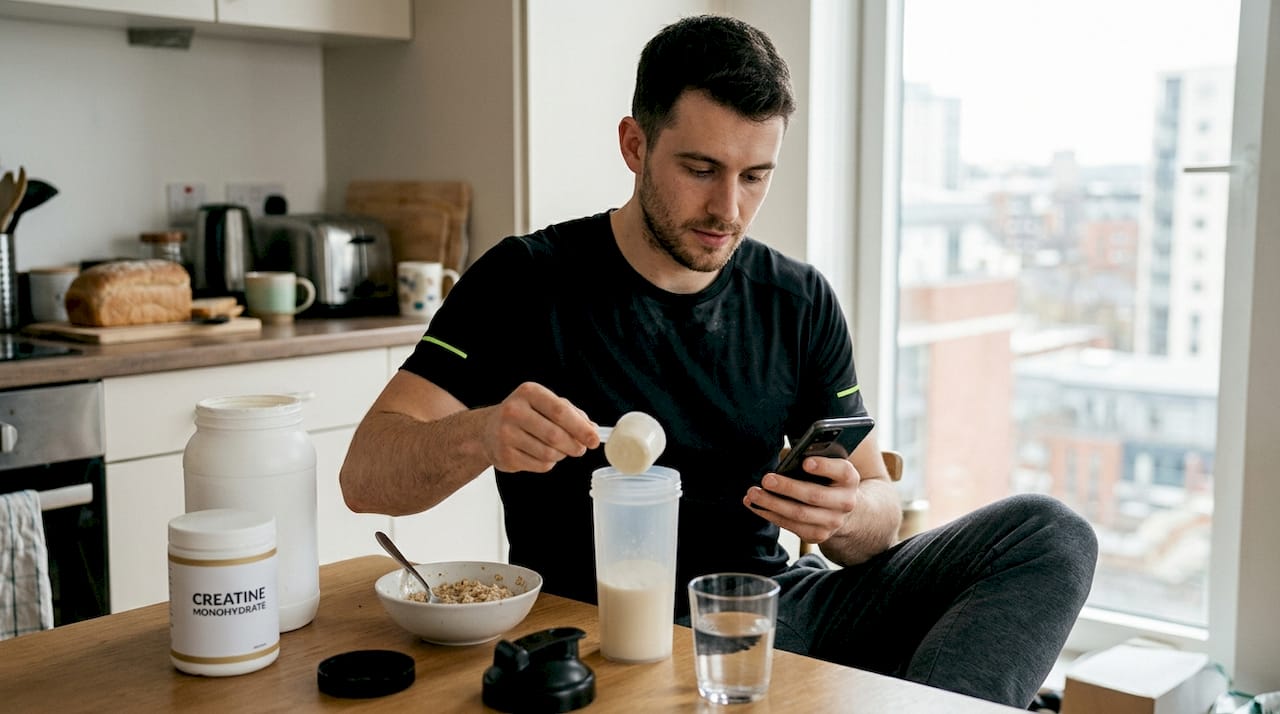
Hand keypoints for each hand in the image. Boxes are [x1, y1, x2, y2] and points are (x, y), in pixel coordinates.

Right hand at [480, 382, 600, 472]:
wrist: (487, 431)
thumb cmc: (525, 415)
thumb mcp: (546, 404)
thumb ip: (572, 413)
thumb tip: (592, 429)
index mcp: (529, 392)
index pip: (560, 411)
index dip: (581, 428)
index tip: (595, 439)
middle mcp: (514, 411)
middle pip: (555, 435)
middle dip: (574, 446)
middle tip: (581, 449)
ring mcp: (506, 434)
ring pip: (549, 453)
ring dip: (561, 455)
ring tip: (559, 450)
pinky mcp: (505, 456)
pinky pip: (539, 465)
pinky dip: (548, 463)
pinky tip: (542, 455)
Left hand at [744, 455, 861, 545]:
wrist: (840, 509)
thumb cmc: (827, 479)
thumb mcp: (827, 467)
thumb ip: (813, 460)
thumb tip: (786, 460)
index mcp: (849, 479)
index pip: (842, 471)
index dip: (824, 467)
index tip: (805, 462)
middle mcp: (845, 502)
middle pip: (814, 495)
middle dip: (787, 487)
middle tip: (766, 479)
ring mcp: (832, 522)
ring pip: (799, 514)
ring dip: (772, 504)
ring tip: (753, 493)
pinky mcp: (818, 535)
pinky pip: (790, 526)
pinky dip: (769, 514)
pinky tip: (755, 505)